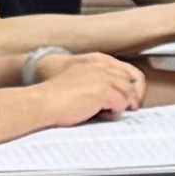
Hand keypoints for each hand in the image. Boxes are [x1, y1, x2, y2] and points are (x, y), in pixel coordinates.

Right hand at [22, 53, 145, 122]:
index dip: (132, 85)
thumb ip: (97, 82)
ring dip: (123, 104)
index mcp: (95, 61)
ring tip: (111, 112)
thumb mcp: (79, 81)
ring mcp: (102, 78)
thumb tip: (117, 96)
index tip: (129, 99)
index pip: (127, 70)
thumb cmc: (56, 97)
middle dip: (132, 95)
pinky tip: (104, 115)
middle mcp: (101, 66)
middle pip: (132, 80)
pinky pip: (122, 102)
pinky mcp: (102, 91)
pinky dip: (116, 111)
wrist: (42, 102)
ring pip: (129, 92)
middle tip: (127, 109)